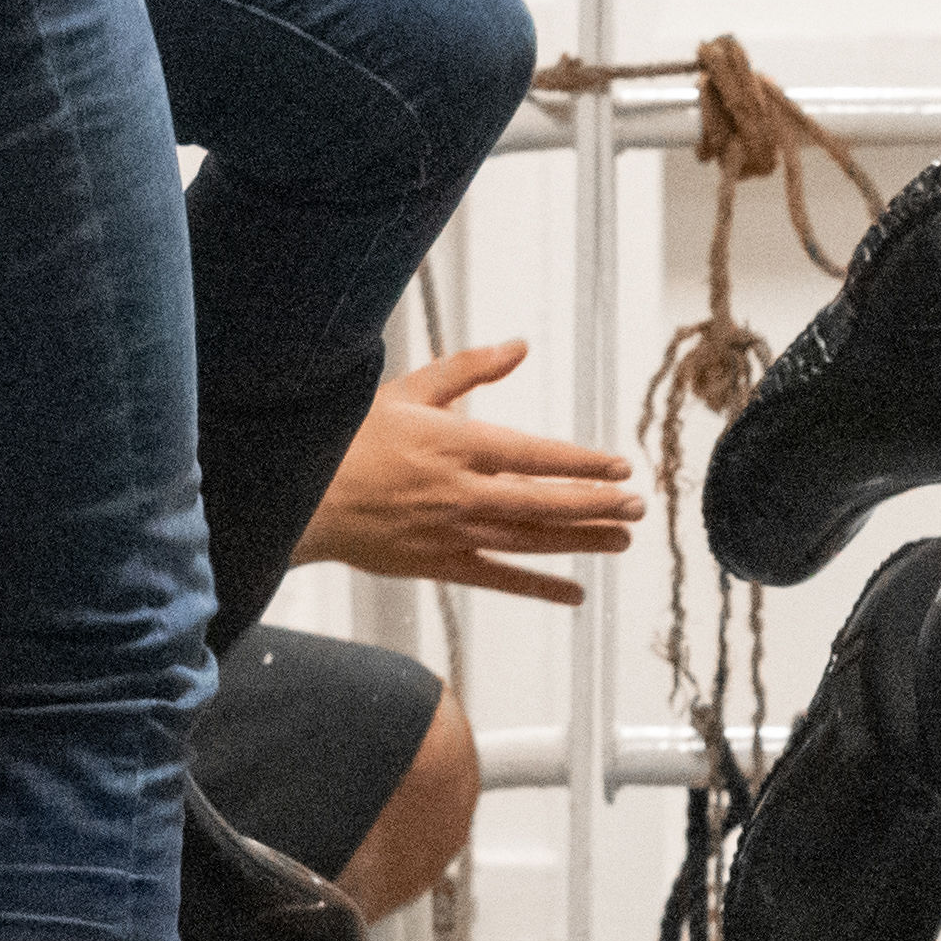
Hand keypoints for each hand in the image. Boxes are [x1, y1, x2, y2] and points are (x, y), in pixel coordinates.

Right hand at [295, 341, 643, 603]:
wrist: (302, 497)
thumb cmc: (351, 437)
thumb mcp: (408, 391)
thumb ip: (468, 370)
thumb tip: (519, 347)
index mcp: (457, 445)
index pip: (536, 456)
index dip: (583, 463)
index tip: (620, 466)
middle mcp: (461, 492)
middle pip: (545, 502)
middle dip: (597, 505)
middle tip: (638, 507)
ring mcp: (452, 532)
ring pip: (531, 539)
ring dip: (581, 541)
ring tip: (622, 539)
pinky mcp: (439, 563)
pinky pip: (499, 578)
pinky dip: (538, 586)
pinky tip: (574, 593)